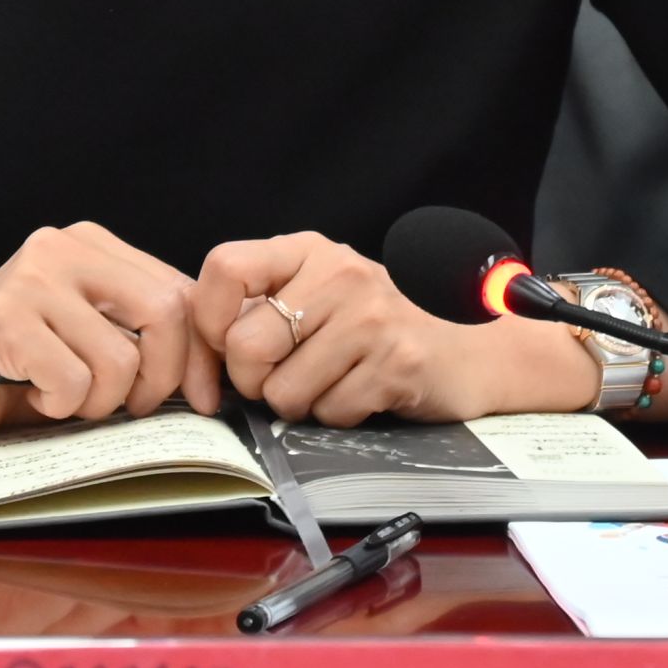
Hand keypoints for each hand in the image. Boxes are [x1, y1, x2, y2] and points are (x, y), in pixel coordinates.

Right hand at [0, 223, 210, 440]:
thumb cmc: (7, 365)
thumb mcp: (85, 336)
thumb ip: (140, 334)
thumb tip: (215, 374)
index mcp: (91, 245)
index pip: (180, 291)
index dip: (200, 353)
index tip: (202, 398)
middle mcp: (60, 248)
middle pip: (164, 313)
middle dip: (161, 379)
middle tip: (131, 409)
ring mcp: (28, 280)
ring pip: (119, 358)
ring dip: (100, 402)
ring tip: (64, 398)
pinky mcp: (0, 319)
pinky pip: (72, 379)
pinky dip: (61, 406)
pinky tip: (33, 395)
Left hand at [187, 231, 595, 424]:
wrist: (470, 349)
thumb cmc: (378, 329)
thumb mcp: (321, 294)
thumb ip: (264, 307)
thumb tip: (197, 351)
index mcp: (310, 252)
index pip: (225, 268)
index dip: (209, 320)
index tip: (224, 346)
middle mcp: (340, 274)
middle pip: (245, 346)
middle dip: (254, 382)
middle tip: (283, 379)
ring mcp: (372, 317)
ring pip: (283, 392)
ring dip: (301, 404)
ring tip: (334, 382)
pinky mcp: (398, 362)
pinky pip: (329, 413)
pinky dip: (339, 416)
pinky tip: (365, 393)